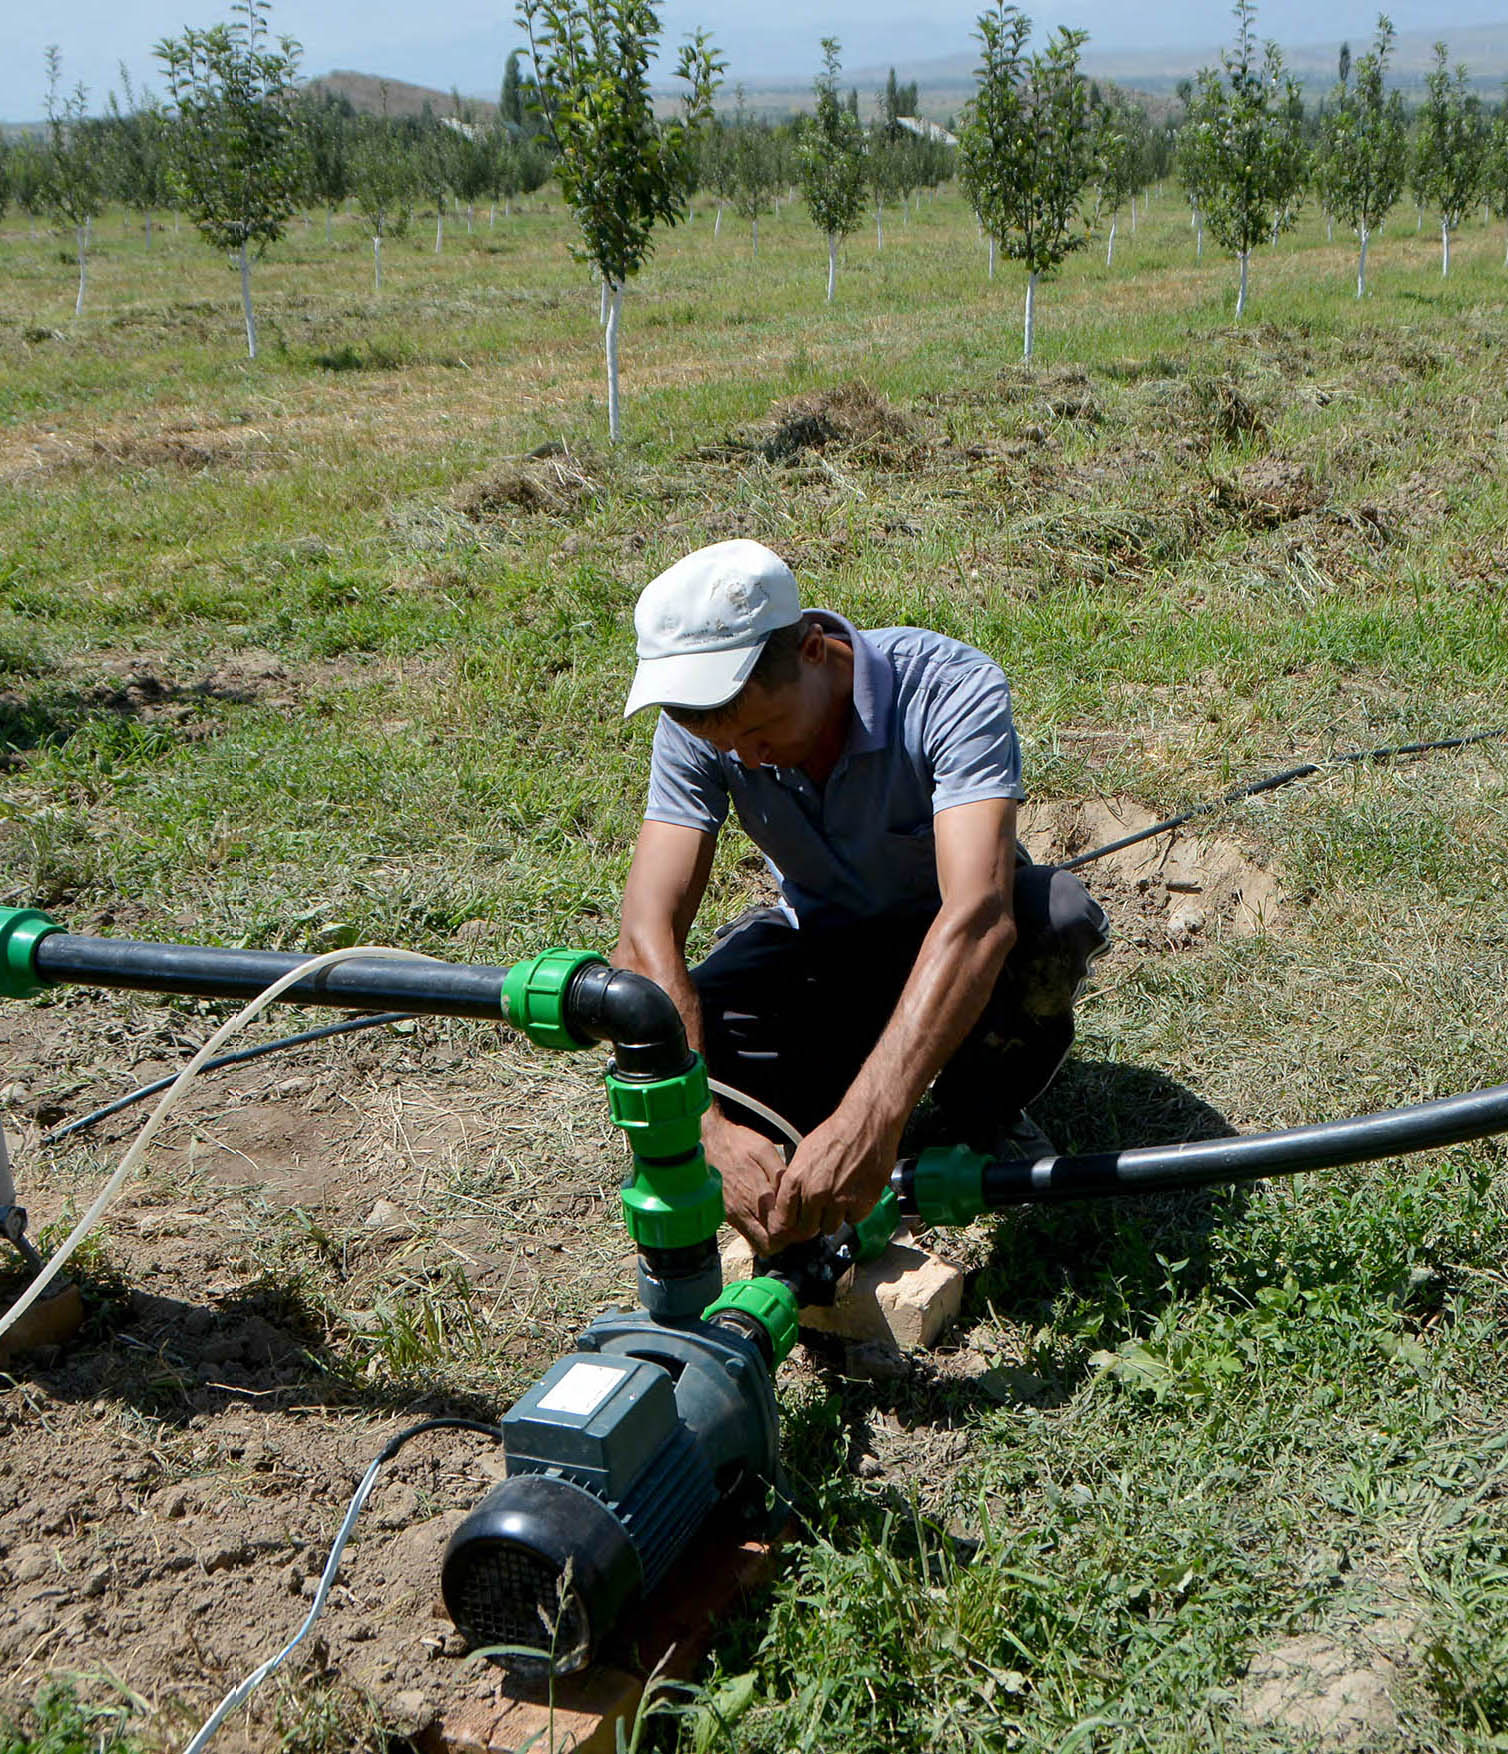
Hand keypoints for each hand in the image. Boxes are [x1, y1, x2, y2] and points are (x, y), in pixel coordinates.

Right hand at [702, 1110, 786, 1254]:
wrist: (706, 1142)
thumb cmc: (737, 1144)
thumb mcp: (764, 1150)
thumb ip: (780, 1174)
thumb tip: (792, 1195)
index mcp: (757, 1195)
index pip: (779, 1232)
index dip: (794, 1231)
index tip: (801, 1220)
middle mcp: (743, 1211)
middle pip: (768, 1245)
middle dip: (783, 1240)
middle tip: (793, 1225)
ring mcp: (732, 1215)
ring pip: (756, 1243)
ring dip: (770, 1237)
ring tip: (780, 1219)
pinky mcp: (726, 1215)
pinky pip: (745, 1233)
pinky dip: (758, 1230)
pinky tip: (765, 1214)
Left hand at [765, 1106, 900, 1251]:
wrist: (866, 1125)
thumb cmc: (836, 1134)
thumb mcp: (804, 1154)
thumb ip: (795, 1182)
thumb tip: (789, 1204)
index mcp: (796, 1179)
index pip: (783, 1220)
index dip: (787, 1227)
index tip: (791, 1229)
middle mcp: (815, 1193)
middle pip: (806, 1230)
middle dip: (811, 1224)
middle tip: (819, 1212)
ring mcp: (838, 1201)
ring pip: (829, 1227)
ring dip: (833, 1218)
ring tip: (840, 1196)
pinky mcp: (861, 1204)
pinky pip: (852, 1220)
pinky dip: (854, 1211)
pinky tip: (855, 1193)